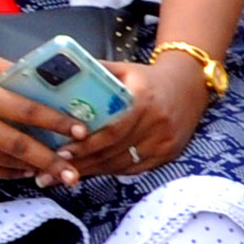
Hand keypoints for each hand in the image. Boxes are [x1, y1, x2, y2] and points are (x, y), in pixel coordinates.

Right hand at [0, 36, 86, 186]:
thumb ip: (7, 72)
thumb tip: (41, 83)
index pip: (26, 111)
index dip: (56, 123)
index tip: (80, 131)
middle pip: (17, 145)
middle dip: (49, 160)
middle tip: (74, 172)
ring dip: (29, 169)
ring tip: (54, 174)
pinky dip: (3, 173)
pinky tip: (22, 173)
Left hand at [58, 58, 210, 180]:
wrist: (190, 85)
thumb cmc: (149, 78)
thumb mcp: (124, 69)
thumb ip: (96, 71)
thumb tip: (57, 74)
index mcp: (144, 100)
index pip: (113, 131)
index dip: (87, 145)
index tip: (62, 151)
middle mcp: (158, 123)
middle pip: (114, 152)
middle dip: (82, 163)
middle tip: (54, 169)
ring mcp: (165, 141)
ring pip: (123, 164)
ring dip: (94, 171)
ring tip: (65, 175)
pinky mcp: (170, 153)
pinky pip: (135, 168)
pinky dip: (112, 171)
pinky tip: (94, 171)